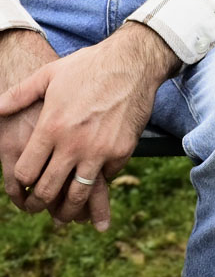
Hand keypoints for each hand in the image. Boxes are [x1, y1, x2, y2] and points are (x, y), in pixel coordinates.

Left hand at [0, 23, 177, 229]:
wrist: (133, 62)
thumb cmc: (89, 66)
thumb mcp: (50, 74)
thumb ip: (20, 94)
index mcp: (52, 127)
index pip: (26, 172)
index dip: (22, 182)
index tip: (25, 183)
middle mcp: (73, 144)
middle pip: (48, 191)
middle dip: (39, 204)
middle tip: (37, 206)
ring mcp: (99, 150)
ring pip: (77, 196)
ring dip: (68, 210)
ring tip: (63, 214)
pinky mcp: (121, 151)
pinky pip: (105, 178)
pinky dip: (98, 181)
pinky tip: (93, 180)